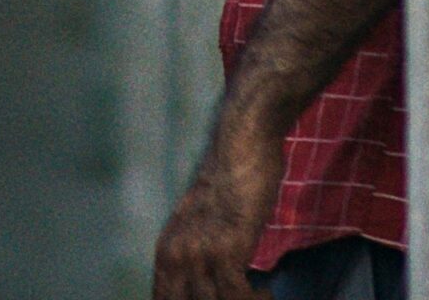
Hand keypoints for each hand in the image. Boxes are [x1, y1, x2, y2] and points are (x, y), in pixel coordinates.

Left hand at [151, 145, 270, 299]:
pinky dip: (254, 299)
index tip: (215, 297)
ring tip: (258, 296)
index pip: (163, 299)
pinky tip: (265, 292)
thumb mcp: (201, 222)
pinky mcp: (226, 248)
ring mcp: (199, 252)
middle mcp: (176, 254)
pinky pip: (236, 295)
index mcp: (167, 249)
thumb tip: (207, 282)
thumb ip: (196, 251)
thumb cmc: (229, 180)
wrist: (242, 144)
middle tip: (239, 295)